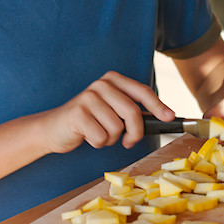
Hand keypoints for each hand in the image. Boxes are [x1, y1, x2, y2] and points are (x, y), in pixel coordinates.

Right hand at [37, 71, 174, 151]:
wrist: (54, 129)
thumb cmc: (90, 121)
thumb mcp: (112, 110)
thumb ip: (132, 110)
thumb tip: (163, 117)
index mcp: (113, 80)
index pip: (142, 91)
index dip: (158, 105)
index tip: (169, 117)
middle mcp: (101, 85)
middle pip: (132, 112)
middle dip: (135, 132)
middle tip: (130, 141)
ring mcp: (88, 97)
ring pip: (117, 128)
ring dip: (111, 139)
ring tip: (98, 133)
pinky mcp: (77, 114)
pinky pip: (101, 137)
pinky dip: (98, 143)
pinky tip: (87, 136)